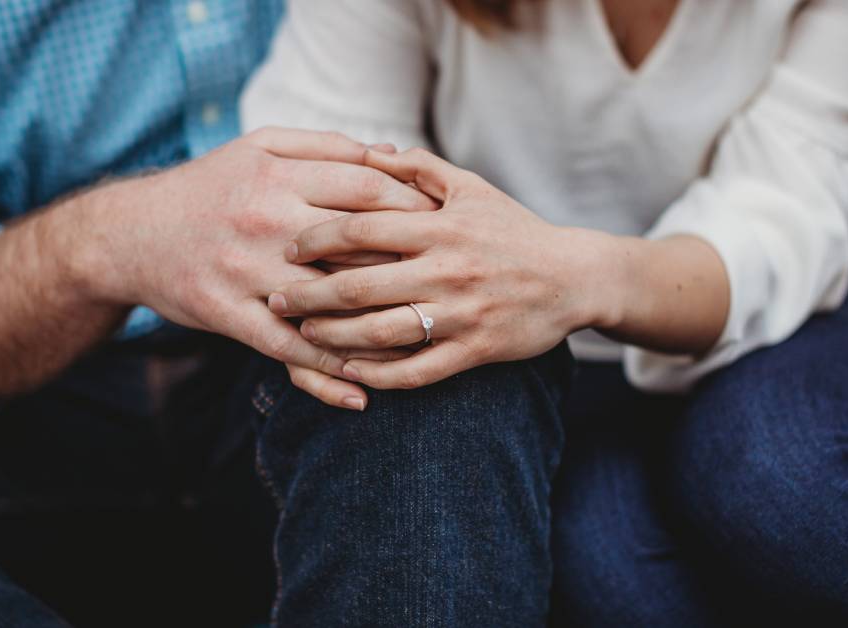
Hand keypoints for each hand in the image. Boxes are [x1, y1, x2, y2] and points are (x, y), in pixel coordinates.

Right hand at [81, 128, 437, 407]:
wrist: (131, 234)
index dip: (414, 208)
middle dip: (410, 265)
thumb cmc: (210, 186)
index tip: (444, 226)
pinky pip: (287, 348)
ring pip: (329, 303)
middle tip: (447, 283)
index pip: (369, 190)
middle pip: (360, 246)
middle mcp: (266, 219)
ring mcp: (246, 270)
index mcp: (279, 174)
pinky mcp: (228, 313)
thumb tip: (394, 156)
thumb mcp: (261, 147)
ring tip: (422, 341)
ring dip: (380, 326)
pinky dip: (327, 370)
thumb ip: (327, 146)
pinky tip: (362, 388)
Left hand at [266, 148, 606, 389]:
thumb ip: (418, 168)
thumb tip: (367, 151)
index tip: (288, 247)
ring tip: (303, 335)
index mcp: (441, 226)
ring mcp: (460, 313)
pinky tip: (348, 372)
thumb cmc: (514, 229)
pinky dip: (378, 375)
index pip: (363, 227)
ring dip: (334, 338)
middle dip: (309, 294)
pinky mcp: (474, 350)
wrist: (573, 277)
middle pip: (360, 285)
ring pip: (382, 332)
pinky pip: (417, 370)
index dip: (318, 237)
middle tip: (275, 297)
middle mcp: (447, 270)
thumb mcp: (471, 188)